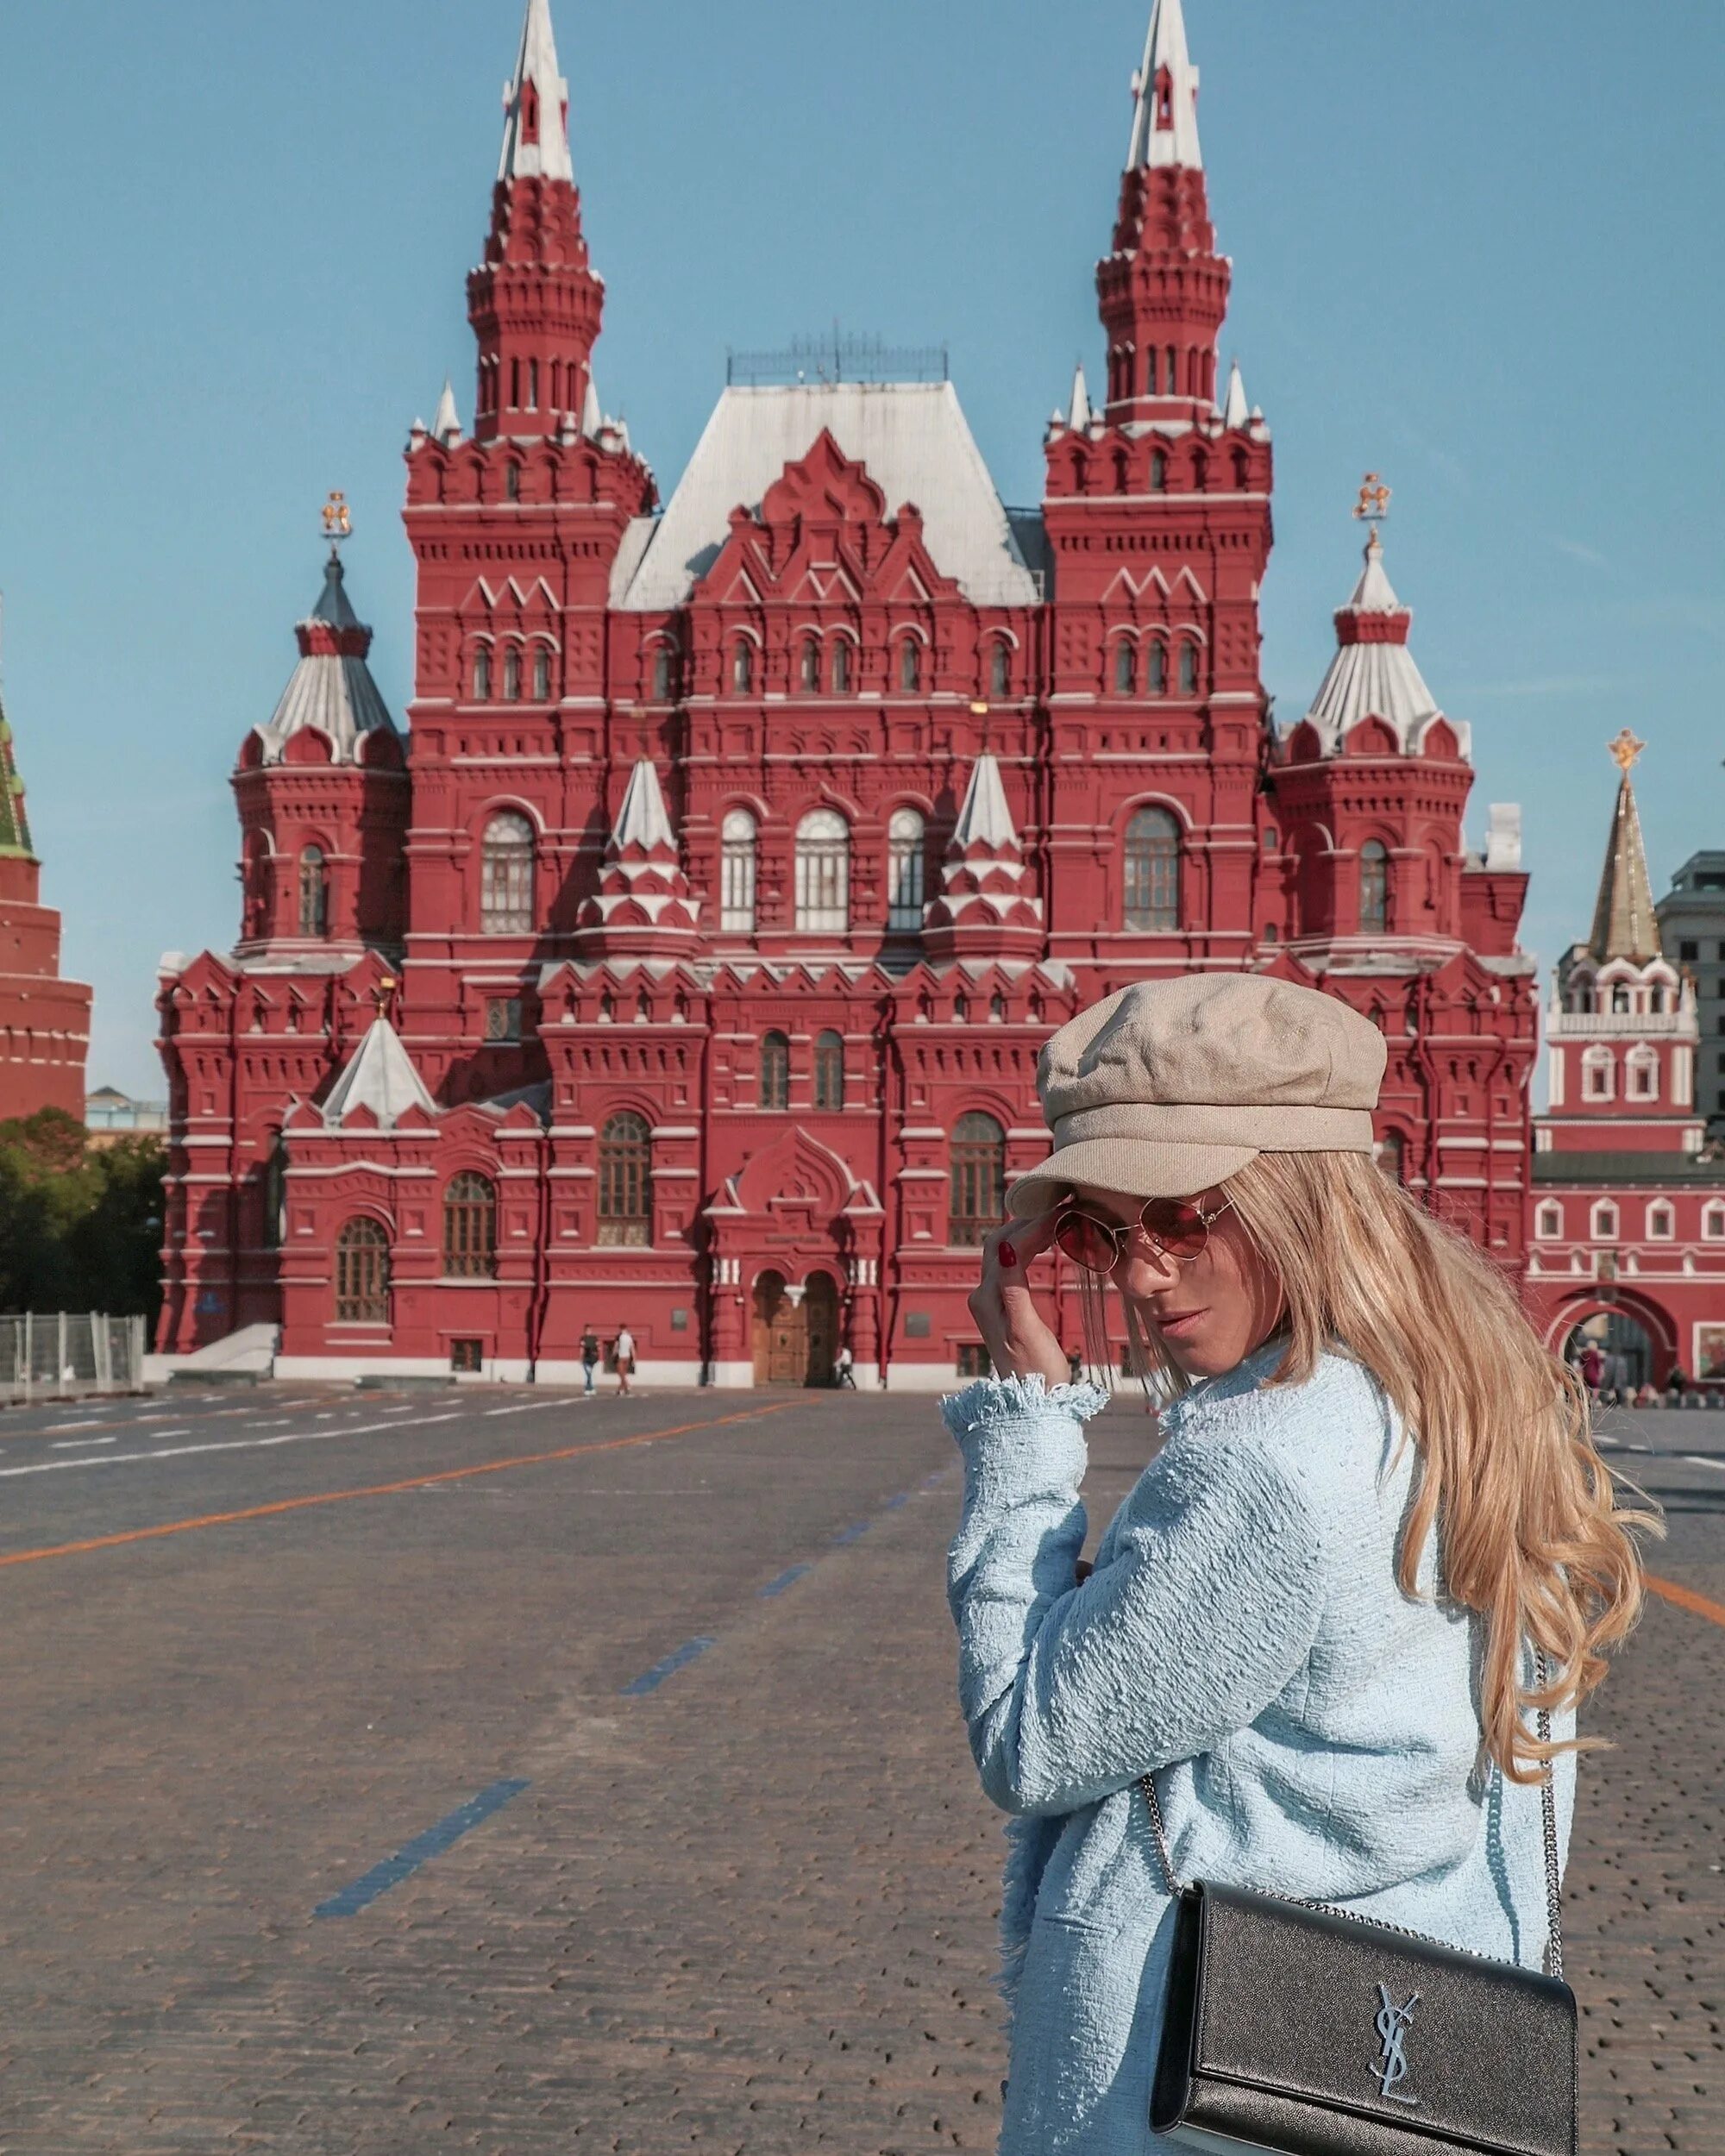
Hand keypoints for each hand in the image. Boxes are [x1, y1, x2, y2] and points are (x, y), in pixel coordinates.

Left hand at [968, 1214, 1069, 1388]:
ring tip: (1060, 1218)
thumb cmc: (1035, 1373)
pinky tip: (1049, 1242)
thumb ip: (1015, 1290)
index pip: (1008, 1245)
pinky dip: (1030, 1247)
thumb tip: (1009, 1250)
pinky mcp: (1003, 1307)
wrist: (1033, 1405)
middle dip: (1029, 1221)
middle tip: (1063, 1206)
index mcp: (987, 1297)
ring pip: (1006, 1251)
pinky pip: (1013, 1265)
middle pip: (1001, 1242)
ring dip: (1029, 1231)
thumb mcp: (1026, 1332)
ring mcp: (992, 1300)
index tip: (1064, 1210)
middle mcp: (983, 1294)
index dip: (1035, 1225)